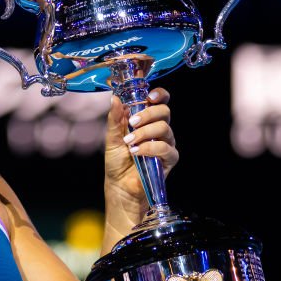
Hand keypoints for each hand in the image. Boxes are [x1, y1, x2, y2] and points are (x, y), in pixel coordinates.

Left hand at [104, 87, 178, 205]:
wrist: (119, 185)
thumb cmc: (117, 161)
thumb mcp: (112, 137)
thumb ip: (115, 118)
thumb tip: (115, 98)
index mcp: (147, 120)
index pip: (160, 101)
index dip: (159, 95)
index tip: (150, 96)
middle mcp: (159, 129)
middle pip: (164, 111)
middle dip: (148, 114)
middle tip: (132, 122)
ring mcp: (166, 143)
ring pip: (164, 128)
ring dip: (145, 133)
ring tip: (129, 142)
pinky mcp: (169, 159)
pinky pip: (166, 148)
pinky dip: (150, 148)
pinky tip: (136, 152)